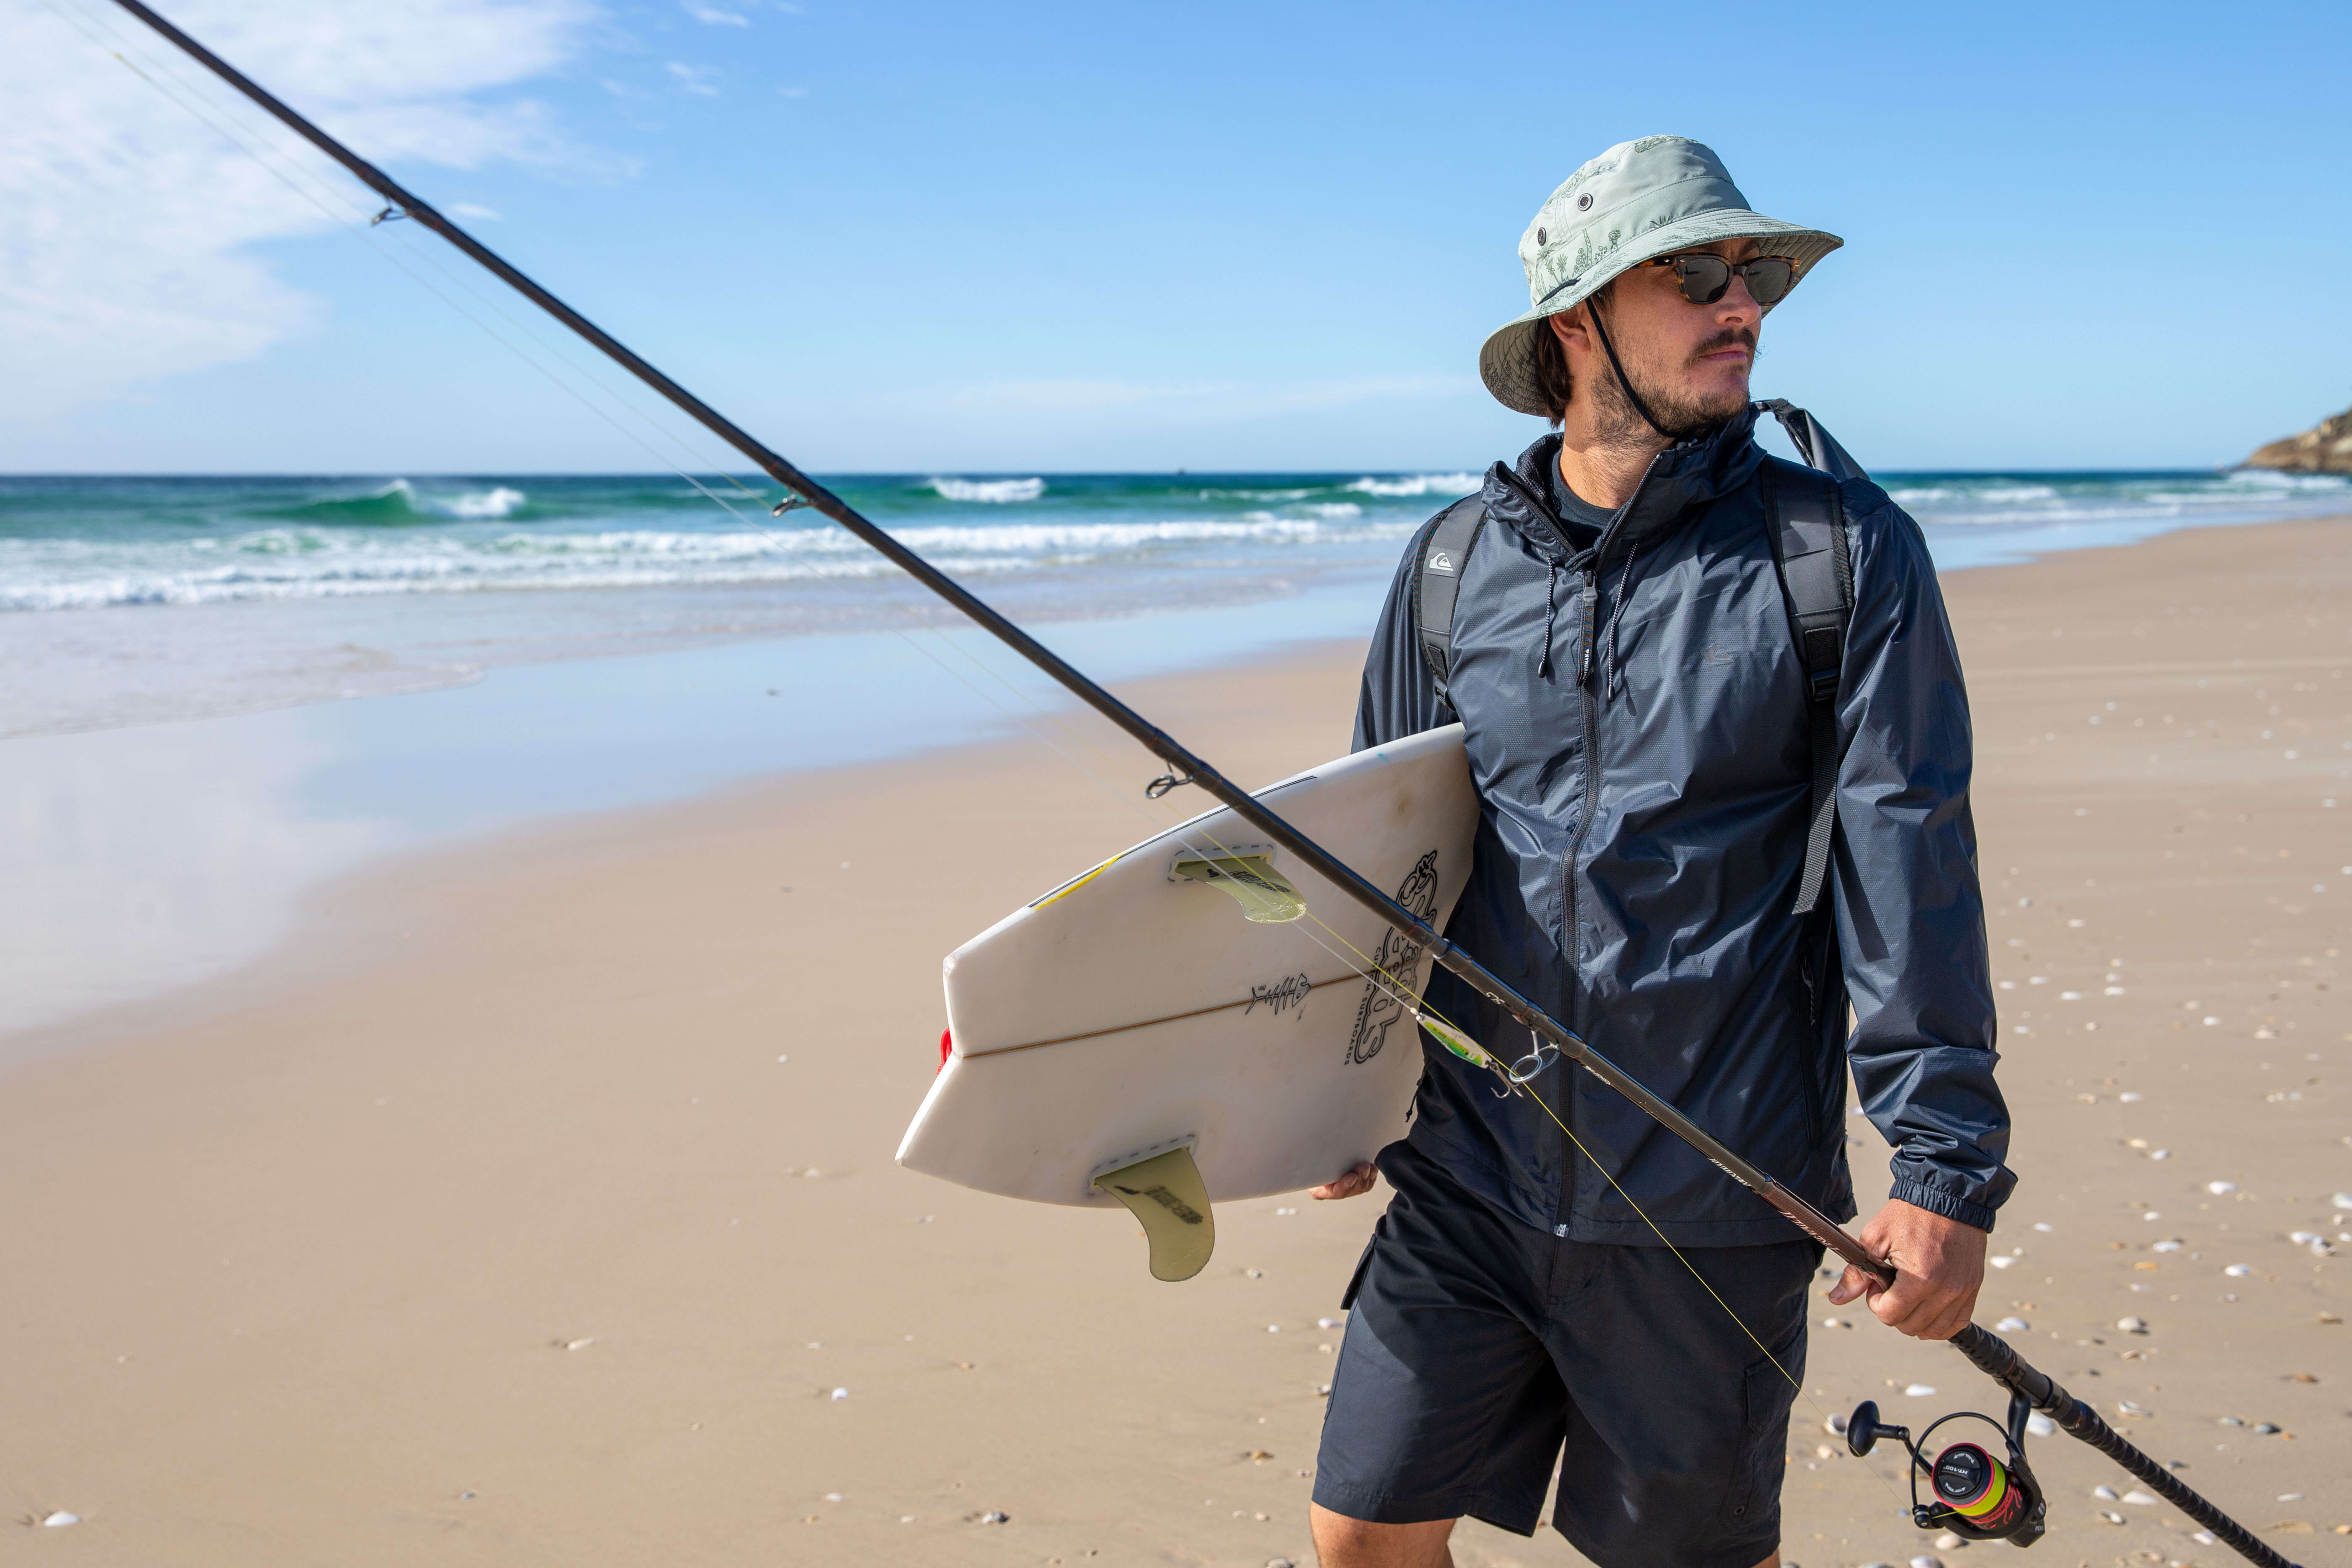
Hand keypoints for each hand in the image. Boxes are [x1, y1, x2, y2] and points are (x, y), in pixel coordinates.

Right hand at [1310, 1162, 1376, 1200]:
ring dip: (1366, 1177)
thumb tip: (1300, 1150)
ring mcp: (1346, 1188)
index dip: (1344, 1186)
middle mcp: (1333, 1191)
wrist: (1316, 1157)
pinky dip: (1371, 1176)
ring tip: (1368, 1166)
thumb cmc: (1309, 1159)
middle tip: (1363, 1166)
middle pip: (1350, 1191)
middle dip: (1359, 1179)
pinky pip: (1367, 1184)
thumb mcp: (1307, 1162)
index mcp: (1318, 1190)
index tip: (1352, 1175)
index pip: (1333, 1192)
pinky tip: (1372, 1169)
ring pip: (1360, 1188)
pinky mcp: (1356, 1183)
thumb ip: (1309, 1162)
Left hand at [1827, 1198, 1985, 1339]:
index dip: (1875, 1303)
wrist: (1947, 1197)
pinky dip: (1940, 1323)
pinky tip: (1927, 1308)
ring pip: (1934, 1330)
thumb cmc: (1911, 1214)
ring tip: (1907, 1295)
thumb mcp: (1875, 1237)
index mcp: (1920, 1278)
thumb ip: (1857, 1273)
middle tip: (1890, 1288)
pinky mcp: (1973, 1288)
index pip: (1890, 1316)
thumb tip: (1838, 1299)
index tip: (1876, 1285)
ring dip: (1915, 1320)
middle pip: (1910, 1327)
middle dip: (1893, 1311)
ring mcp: (1963, 1291)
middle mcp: (1946, 1290)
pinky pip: (1957, 1323)